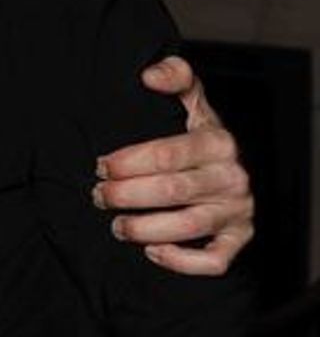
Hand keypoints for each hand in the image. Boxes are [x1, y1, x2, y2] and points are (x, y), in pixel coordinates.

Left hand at [93, 56, 252, 275]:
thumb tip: (149, 75)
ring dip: (145, 228)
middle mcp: (232, 176)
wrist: (223, 164)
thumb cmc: (194, 131)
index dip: (128, 162)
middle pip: (172, 191)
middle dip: (127, 195)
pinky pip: (215, 260)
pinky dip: (182, 261)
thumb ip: (173, 76)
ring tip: (116, 226)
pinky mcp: (239, 238)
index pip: (167, 153)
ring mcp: (238, 210)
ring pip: (188, 227)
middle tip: (98, 196)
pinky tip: (152, 251)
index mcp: (218, 141)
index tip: (101, 166)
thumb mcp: (188, 98)